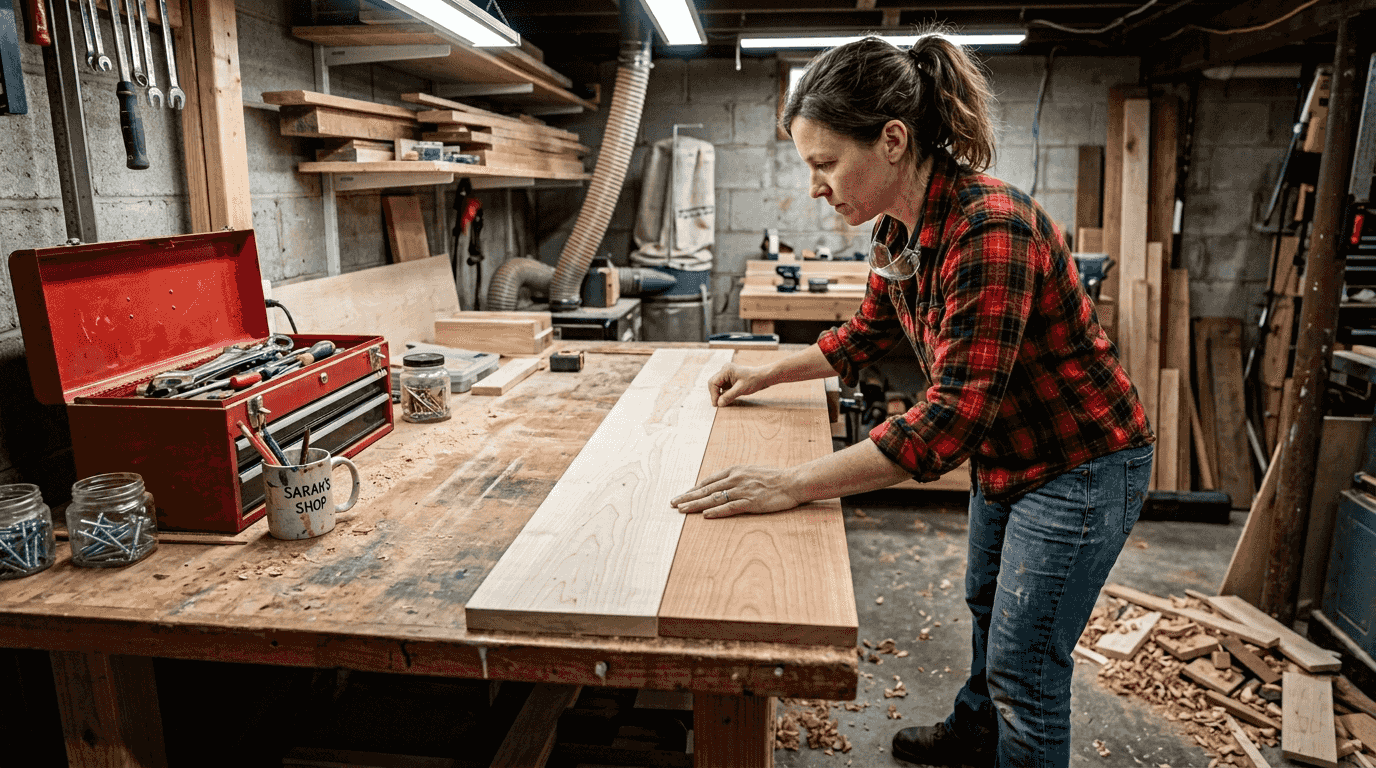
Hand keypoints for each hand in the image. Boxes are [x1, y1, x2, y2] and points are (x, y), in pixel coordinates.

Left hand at [670, 465, 801, 518]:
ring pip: (714, 498)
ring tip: (682, 509)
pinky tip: (705, 515)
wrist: (792, 481)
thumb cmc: (774, 478)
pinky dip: (716, 511)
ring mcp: (742, 490)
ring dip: (696, 504)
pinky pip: (730, 507)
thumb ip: (737, 477)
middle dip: (688, 496)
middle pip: (706, 489)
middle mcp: (735, 479)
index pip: (708, 480)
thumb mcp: (752, 472)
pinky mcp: (750, 501)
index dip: (694, 488)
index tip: (682, 495)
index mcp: (735, 470)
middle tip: (673, 503)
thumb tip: (723, 484)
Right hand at [708, 363, 769, 406]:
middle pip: (713, 384)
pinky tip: (726, 399)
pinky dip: (723, 394)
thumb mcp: (741, 389)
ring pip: (717, 386)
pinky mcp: (730, 379)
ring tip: (722, 403)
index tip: (716, 404)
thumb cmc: (754, 380)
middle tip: (718, 405)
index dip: (713, 394)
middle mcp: (724, 371)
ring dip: (719, 394)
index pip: (713, 382)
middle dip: (715, 394)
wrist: (763, 377)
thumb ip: (729, 396)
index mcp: (726, 370)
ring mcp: (727, 375)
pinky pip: (723, 387)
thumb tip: (719, 403)